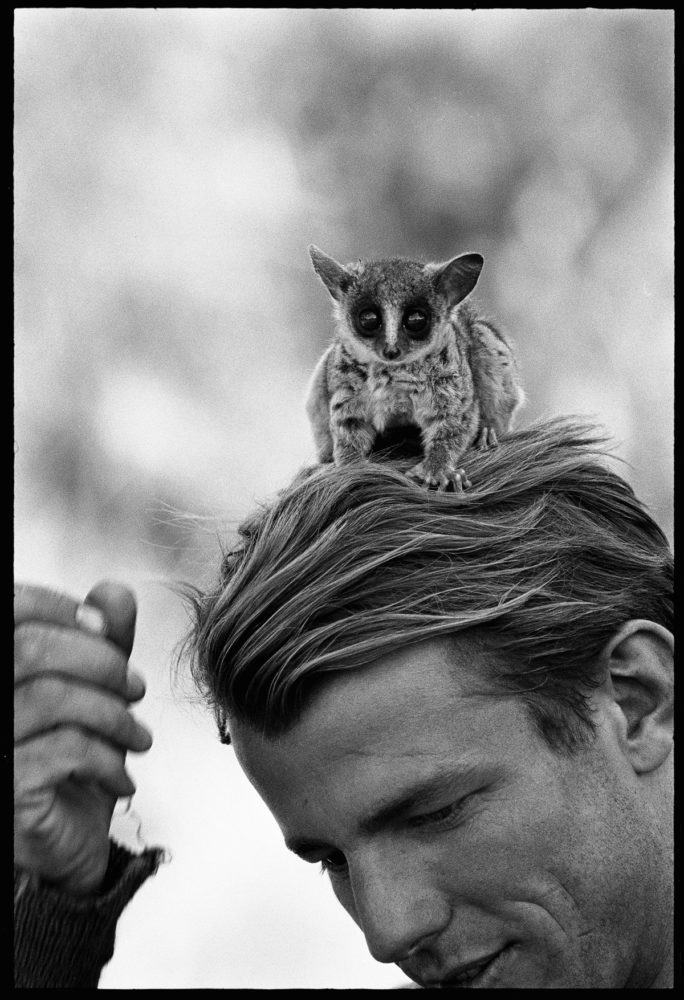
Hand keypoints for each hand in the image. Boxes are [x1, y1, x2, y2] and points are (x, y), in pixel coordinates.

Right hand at [14, 581, 152, 895]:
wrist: (68, 849)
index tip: (104, 630)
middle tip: (135, 687)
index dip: (62, 608)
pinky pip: (64, 751)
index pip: (12, 609)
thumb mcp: (96, 695)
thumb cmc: (73, 767)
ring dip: (113, 714)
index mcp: (0, 672)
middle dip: (99, 661)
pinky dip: (107, 759)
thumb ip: (102, 643)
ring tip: (138, 736)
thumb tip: (114, 593)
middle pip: (31, 649)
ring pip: (52, 698)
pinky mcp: (8, 789)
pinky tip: (122, 777)